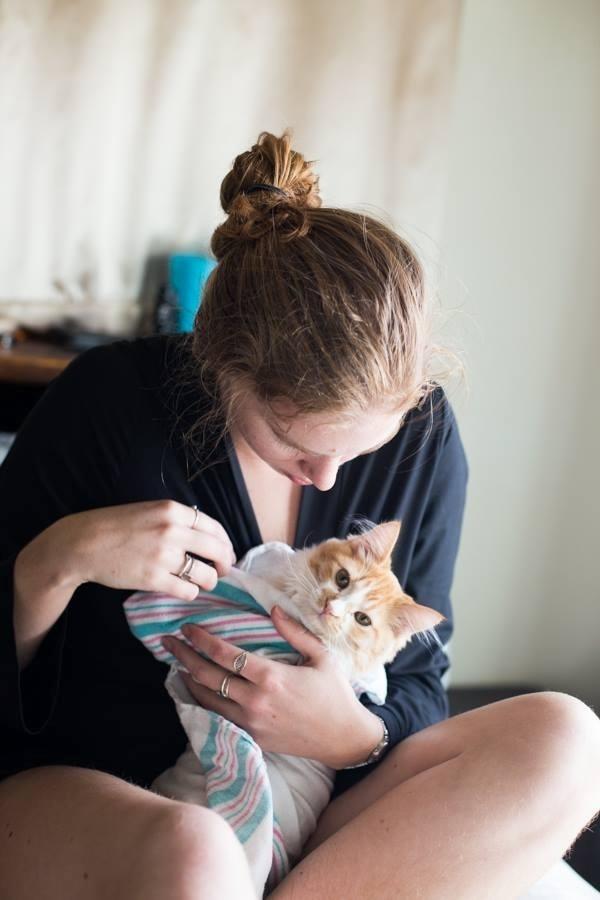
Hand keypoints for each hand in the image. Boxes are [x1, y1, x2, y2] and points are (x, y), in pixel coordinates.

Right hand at [51, 499, 235, 601]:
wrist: (84, 543)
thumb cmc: (117, 526)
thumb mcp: (150, 511)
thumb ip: (178, 520)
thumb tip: (207, 537)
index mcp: (173, 510)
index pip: (215, 528)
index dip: (226, 544)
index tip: (226, 553)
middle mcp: (172, 531)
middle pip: (217, 551)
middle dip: (225, 564)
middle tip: (223, 570)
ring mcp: (164, 556)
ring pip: (206, 575)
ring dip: (209, 581)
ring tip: (202, 582)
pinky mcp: (154, 579)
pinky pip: (188, 590)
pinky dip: (191, 592)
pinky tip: (184, 589)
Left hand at [163, 604, 384, 768]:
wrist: (343, 737)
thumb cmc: (334, 693)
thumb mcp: (321, 656)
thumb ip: (295, 631)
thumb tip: (272, 609)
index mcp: (271, 676)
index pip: (224, 654)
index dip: (201, 639)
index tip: (187, 627)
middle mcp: (254, 700)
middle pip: (207, 675)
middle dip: (183, 655)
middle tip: (168, 640)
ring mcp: (250, 722)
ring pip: (206, 699)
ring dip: (188, 679)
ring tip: (176, 662)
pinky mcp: (251, 738)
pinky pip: (217, 717)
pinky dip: (201, 702)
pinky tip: (194, 689)